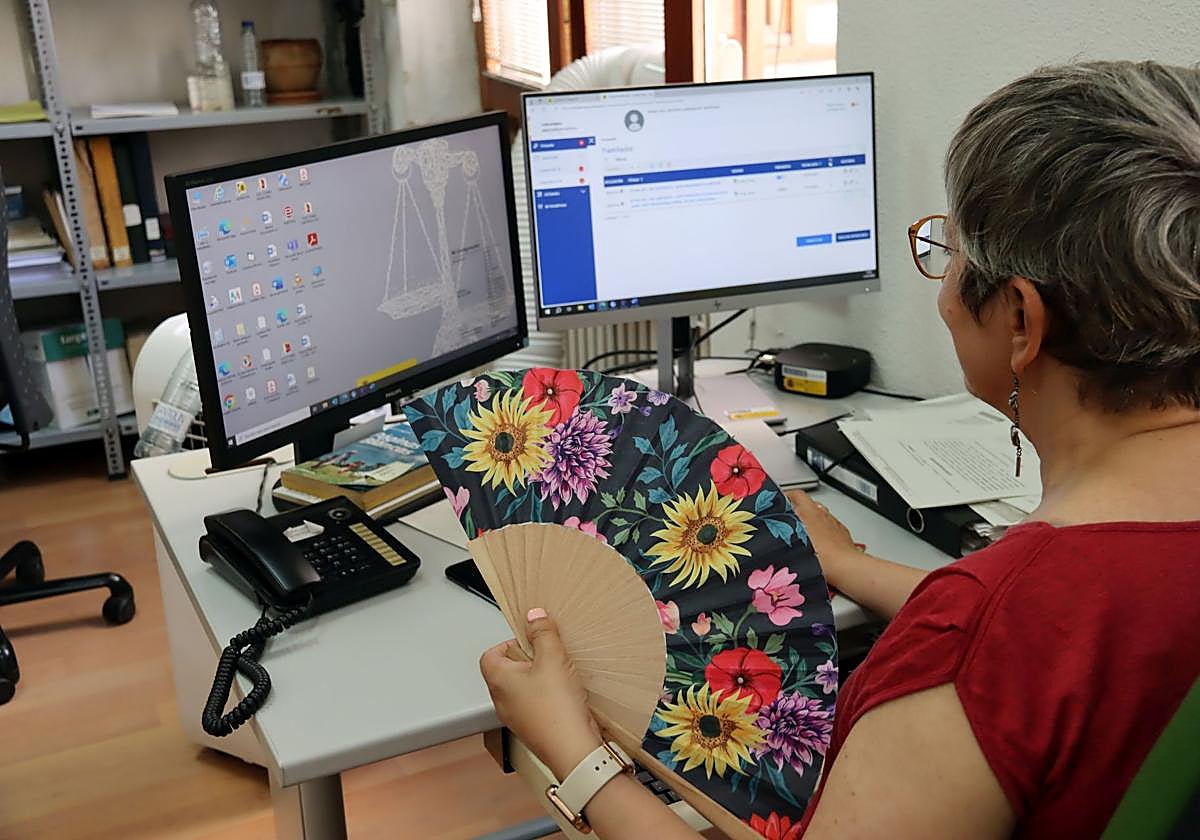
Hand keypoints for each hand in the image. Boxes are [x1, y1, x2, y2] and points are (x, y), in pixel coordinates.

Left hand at [480, 608, 602, 779]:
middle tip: (548, 657)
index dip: (510, 643)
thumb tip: (534, 616)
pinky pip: (535, 704)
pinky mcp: (533, 727)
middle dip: (529, 659)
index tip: (531, 640)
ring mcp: (516, 716)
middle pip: (507, 669)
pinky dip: (548, 696)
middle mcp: (502, 700)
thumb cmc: (557, 711)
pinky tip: (566, 695)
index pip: (490, 654)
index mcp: (498, 680)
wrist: (573, 750)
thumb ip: (542, 633)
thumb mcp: (553, 658)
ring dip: (540, 678)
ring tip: (560, 676)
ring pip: (523, 688)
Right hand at [786, 490, 858, 583]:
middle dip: (800, 508)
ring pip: (821, 515)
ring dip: (813, 519)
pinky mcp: (842, 533)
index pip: (797, 495)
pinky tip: (820, 543)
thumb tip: (775, 532)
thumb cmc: (822, 558)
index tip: (781, 500)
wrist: (845, 567)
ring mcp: (834, 523)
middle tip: (791, 517)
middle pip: (809, 503)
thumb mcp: (794, 545)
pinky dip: (824, 530)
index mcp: (809, 513)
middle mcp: (822, 515)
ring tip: (805, 531)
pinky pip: (831, 526)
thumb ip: (784, 534)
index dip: (788, 495)